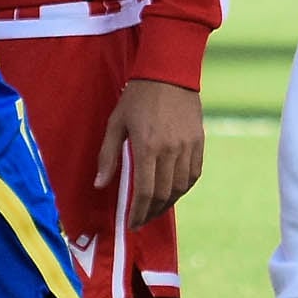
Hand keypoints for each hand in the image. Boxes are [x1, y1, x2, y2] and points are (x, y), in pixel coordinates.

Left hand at [95, 76, 205, 222]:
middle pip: (163, 194)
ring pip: (180, 187)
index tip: (132, 224)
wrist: (168, 74)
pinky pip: (193, 174)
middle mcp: (170, 151)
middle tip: (141, 220)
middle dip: (150, 212)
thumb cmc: (137, 98)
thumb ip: (107, 156)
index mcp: (147, 147)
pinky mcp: (198, 142)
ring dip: (167, 203)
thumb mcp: (116, 124)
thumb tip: (99, 185)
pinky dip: (183, 188)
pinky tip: (173, 192)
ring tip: (155, 209)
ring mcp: (187, 147)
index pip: (144, 191)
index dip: (138, 212)